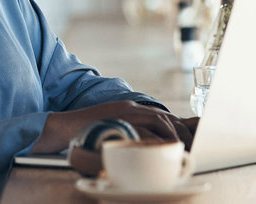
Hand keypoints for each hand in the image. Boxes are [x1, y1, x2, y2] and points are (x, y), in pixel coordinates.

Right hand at [31, 100, 196, 153]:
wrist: (65, 127)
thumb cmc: (88, 133)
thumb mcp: (114, 129)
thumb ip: (130, 133)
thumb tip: (149, 147)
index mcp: (131, 109)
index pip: (161, 115)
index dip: (178, 127)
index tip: (189, 139)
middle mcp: (131, 108)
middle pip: (164, 117)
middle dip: (181, 131)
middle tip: (190, 146)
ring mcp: (125, 112)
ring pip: (159, 120)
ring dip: (172, 135)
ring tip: (180, 148)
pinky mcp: (119, 120)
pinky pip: (145, 129)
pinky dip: (157, 138)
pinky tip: (164, 148)